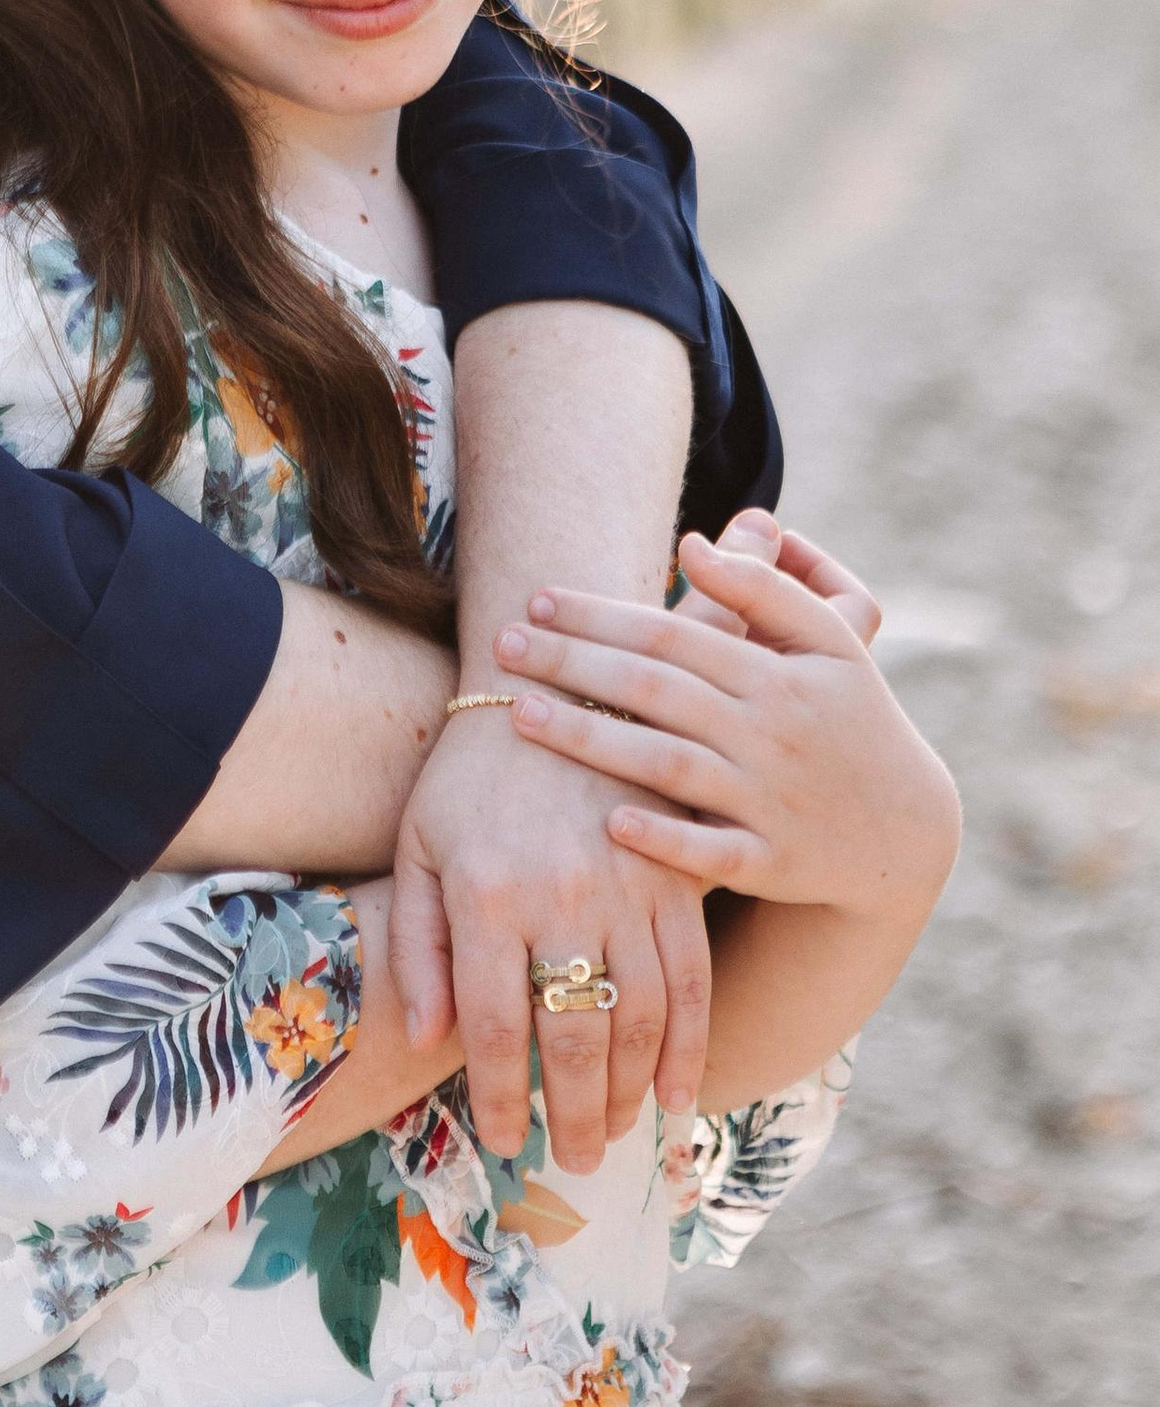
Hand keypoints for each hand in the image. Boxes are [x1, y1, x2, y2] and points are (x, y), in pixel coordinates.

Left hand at [389, 712, 712, 1173]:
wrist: (548, 687)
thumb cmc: (465, 779)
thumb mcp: (418, 849)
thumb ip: (418, 946)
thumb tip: (427, 1039)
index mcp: (487, 895)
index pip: (495, 1027)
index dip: (500, 1097)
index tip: (502, 1144)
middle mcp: (562, 897)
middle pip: (575, 1036)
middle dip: (573, 1114)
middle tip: (569, 1161)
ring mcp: (629, 887)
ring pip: (643, 1018)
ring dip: (632, 1091)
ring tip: (615, 1133)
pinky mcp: (677, 876)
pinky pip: (694, 977)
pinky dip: (691, 1045)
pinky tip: (677, 1092)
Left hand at [498, 529, 958, 917]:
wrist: (904, 830)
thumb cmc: (849, 717)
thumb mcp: (831, 643)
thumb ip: (763, 587)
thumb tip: (692, 541)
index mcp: (780, 675)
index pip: (674, 635)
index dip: (602, 615)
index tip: (536, 599)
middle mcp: (773, 734)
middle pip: (657, 692)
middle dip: (574, 665)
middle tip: (502, 645)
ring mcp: (771, 802)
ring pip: (669, 766)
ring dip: (593, 741)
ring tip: (521, 713)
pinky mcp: (772, 864)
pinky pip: (711, 853)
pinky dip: (664, 838)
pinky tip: (608, 820)